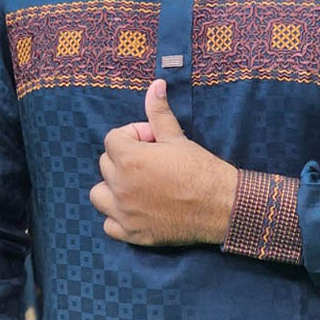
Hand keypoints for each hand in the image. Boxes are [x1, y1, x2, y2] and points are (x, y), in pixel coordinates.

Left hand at [89, 79, 237, 246]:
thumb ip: (158, 113)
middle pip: (106, 164)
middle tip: (151, 162)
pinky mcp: (132, 233)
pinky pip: (108, 224)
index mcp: (130, 160)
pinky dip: (117, 217)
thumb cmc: (201, 169)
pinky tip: (136, 209)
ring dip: (112, 187)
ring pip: (99, 194)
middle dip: (124, 159)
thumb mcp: (177, 138)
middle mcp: (121, 187)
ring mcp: (124, 212)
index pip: (112, 139)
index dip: (133, 136)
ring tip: (135, 185)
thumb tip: (155, 85)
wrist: (221, 206)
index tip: (153, 142)